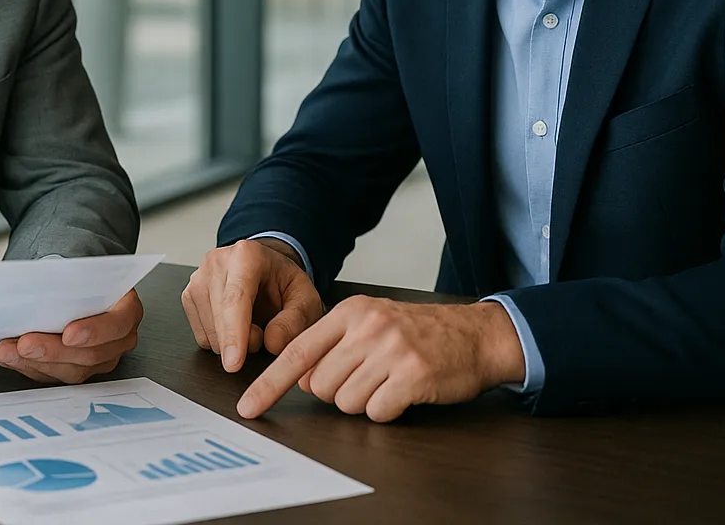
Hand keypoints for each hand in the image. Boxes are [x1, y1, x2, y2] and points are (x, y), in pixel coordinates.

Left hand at [0, 289, 142, 383]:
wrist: (80, 287)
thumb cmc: (84, 279)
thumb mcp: (83, 271)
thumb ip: (69, 280)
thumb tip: (40, 284)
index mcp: (127, 310)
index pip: (117, 325)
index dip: (94, 332)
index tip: (68, 334)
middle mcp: (118, 340)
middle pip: (89, 355)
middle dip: (53, 351)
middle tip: (26, 344)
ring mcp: (99, 359)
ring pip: (70, 370)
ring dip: (35, 362)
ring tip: (8, 351)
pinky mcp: (76, 369)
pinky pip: (54, 375)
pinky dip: (29, 366)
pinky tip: (10, 356)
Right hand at [182, 238, 324, 371]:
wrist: (267, 271)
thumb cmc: (284, 284)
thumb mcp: (306, 300)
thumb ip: (295, 321)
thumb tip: (273, 343)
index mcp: (247, 255)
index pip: (236, 299)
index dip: (234, 334)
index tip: (234, 363)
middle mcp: (217, 261)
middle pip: (220, 319)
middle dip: (242, 343)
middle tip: (263, 337)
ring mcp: (198, 278)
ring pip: (209, 332)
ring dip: (232, 344)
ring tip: (251, 326)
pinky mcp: (188, 296)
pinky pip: (201, 336)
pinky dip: (220, 342)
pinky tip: (234, 327)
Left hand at [235, 296, 525, 421]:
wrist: (475, 335)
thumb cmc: (417, 333)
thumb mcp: (370, 324)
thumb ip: (331, 346)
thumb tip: (302, 379)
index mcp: (350, 312)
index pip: (296, 352)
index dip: (269, 384)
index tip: (248, 407)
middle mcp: (367, 327)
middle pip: (321, 385)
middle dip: (338, 391)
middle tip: (368, 376)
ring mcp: (390, 351)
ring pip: (346, 402)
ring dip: (364, 401)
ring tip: (388, 380)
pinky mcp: (413, 376)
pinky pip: (377, 412)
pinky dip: (387, 410)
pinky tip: (403, 391)